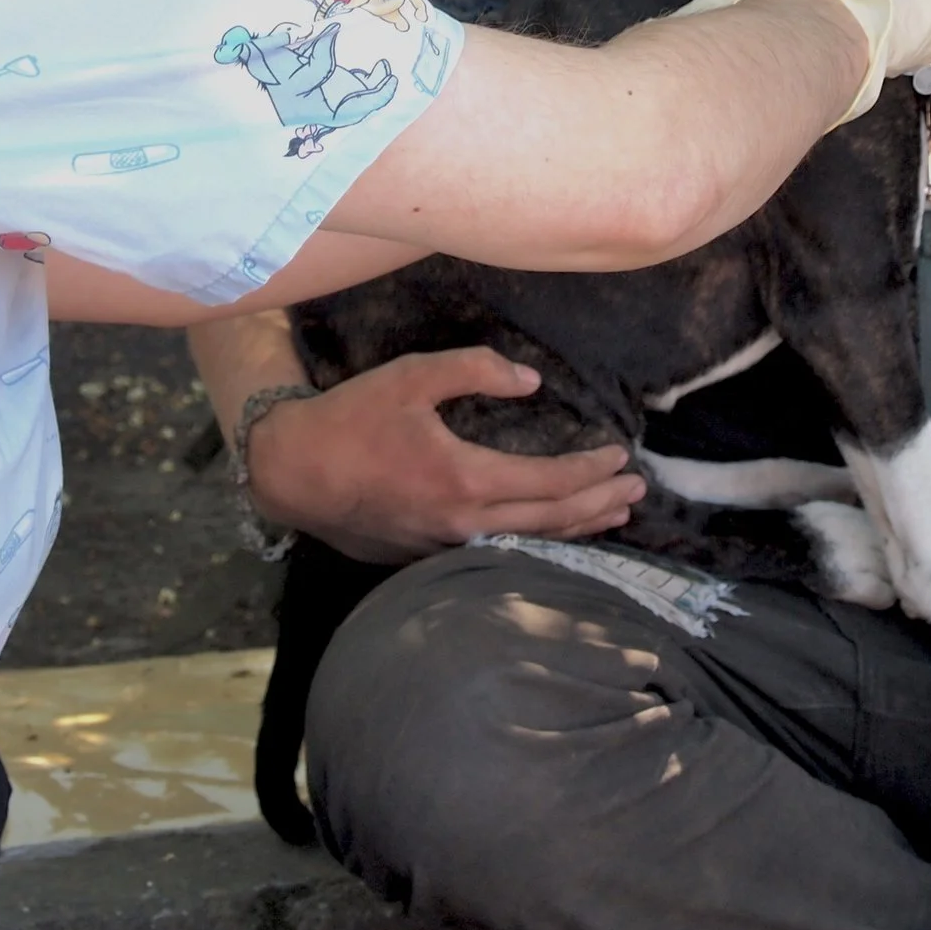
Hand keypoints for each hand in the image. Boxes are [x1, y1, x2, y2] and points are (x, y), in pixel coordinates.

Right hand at [246, 348, 644, 563]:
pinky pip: (499, 554)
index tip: (621, 456)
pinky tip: (551, 535)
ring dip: (576, 531)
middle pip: (551, 523)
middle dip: (599, 505)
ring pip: (528, 546)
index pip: (550, 484)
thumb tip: (531, 381)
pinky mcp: (428, 558)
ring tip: (612, 518)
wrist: (293, 472)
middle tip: (637, 491)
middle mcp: (463, 524)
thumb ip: (476, 371)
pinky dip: (536, 543)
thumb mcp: (414, 377)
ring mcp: (445, 549)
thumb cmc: (352, 419)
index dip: (592, 472)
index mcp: (465, 479)